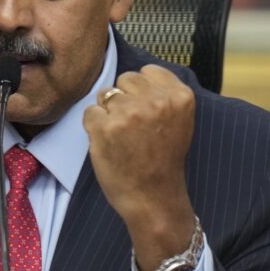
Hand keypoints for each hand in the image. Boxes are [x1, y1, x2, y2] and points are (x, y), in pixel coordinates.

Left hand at [83, 65, 197, 270]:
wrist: (153, 199)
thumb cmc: (163, 161)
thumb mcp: (179, 121)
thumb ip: (164, 95)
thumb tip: (140, 76)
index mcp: (179, 96)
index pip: (148, 72)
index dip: (141, 90)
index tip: (145, 110)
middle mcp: (155, 101)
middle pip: (125, 79)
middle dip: (124, 98)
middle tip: (133, 126)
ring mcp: (128, 113)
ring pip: (105, 94)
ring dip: (108, 112)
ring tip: (122, 137)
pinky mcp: (104, 127)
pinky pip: (89, 113)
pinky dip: (94, 127)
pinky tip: (109, 144)